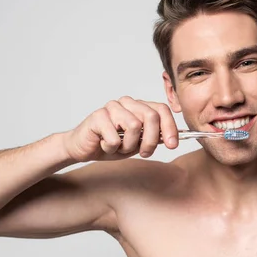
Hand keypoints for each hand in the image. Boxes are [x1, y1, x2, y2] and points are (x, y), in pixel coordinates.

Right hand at [63, 96, 178, 161]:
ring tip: (118, 147)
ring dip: (128, 145)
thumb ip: (153, 138)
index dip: (170, 128)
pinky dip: (112, 148)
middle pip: (151, 116)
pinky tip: (104, 144)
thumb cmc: (111, 144)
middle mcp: (126, 103)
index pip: (161, 110)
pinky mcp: (98, 116)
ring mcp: (112, 107)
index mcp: (138, 106)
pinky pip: (115, 137)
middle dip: (151, 140)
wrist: (84, 148)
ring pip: (134, 126)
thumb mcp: (138, 143)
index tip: (173, 145)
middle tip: (144, 153)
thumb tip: (172, 138)